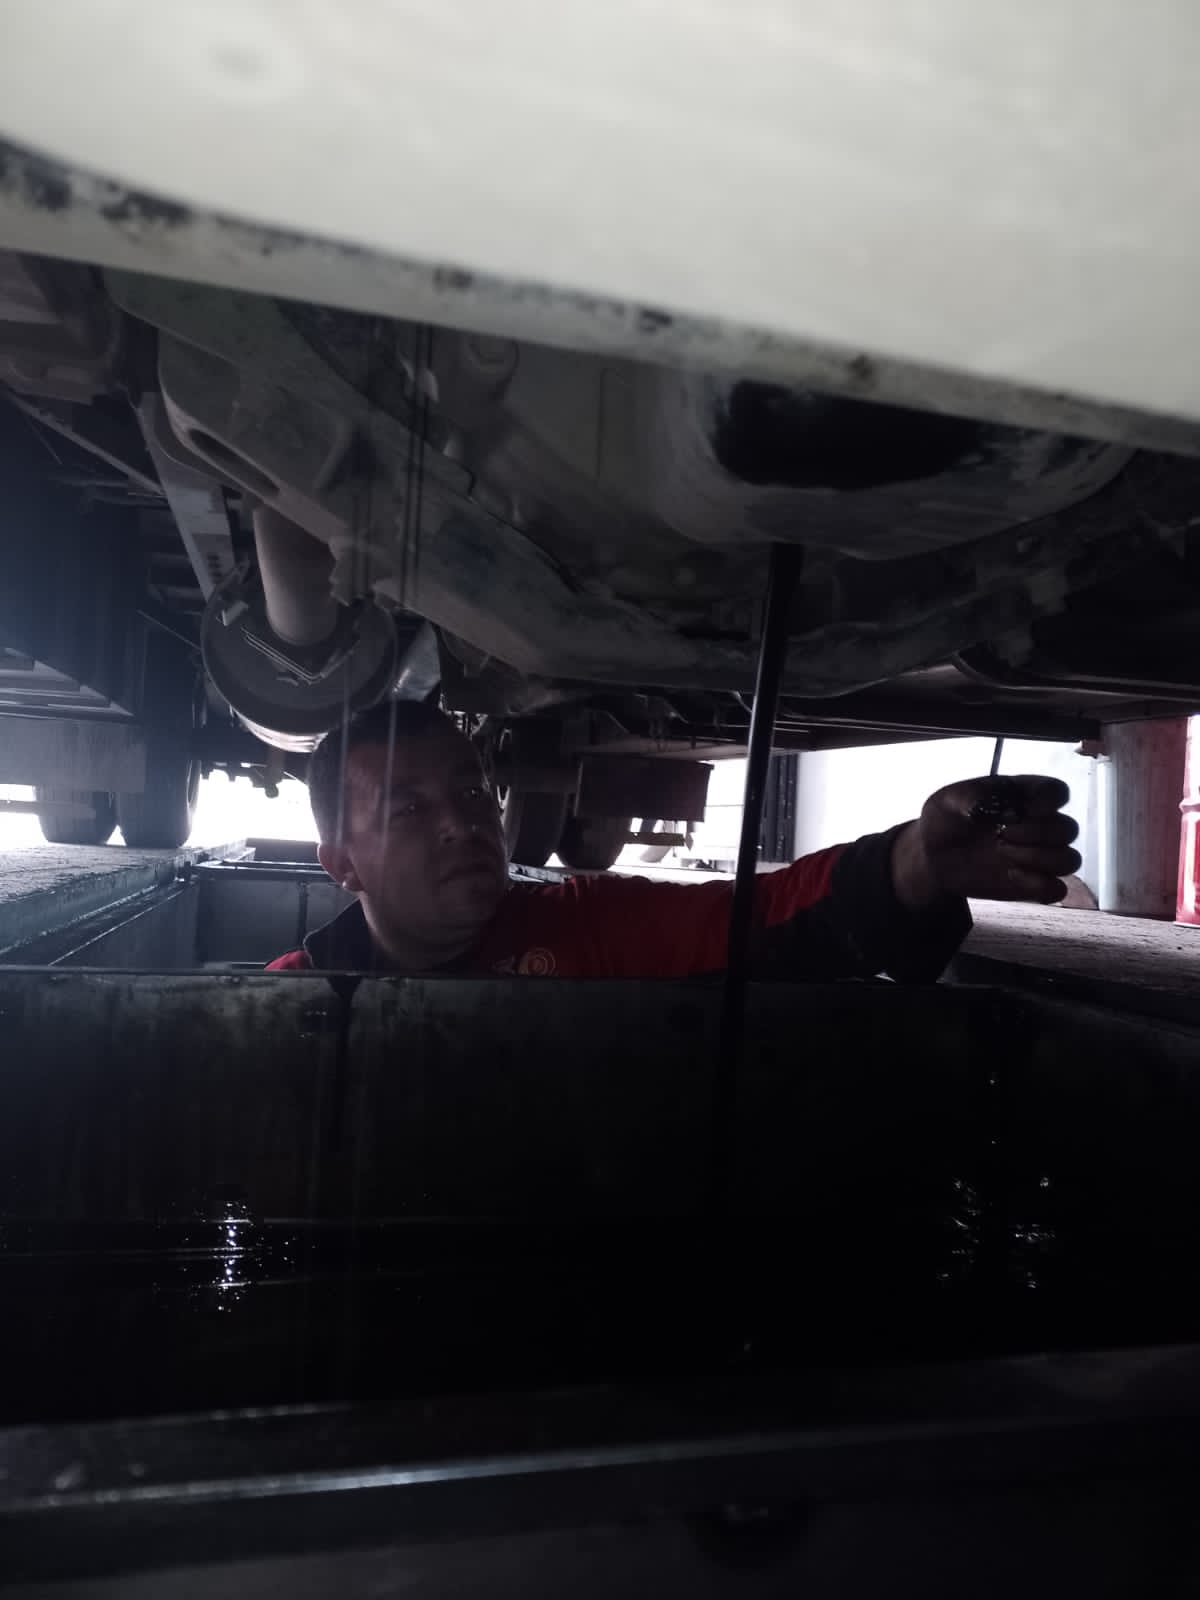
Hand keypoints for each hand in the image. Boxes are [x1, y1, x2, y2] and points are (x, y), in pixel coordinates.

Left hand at [891, 775, 1081, 909]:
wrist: (931, 856)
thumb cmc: (946, 821)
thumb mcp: (948, 800)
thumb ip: (971, 796)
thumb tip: (995, 804)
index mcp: (1025, 797)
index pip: (1058, 792)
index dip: (1047, 799)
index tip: (1021, 808)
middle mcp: (1040, 826)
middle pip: (1068, 828)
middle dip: (1038, 832)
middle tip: (1002, 834)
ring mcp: (1039, 857)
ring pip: (1070, 860)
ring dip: (1041, 858)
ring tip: (1004, 853)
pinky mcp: (1032, 886)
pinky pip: (1057, 889)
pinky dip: (1042, 885)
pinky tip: (1012, 875)